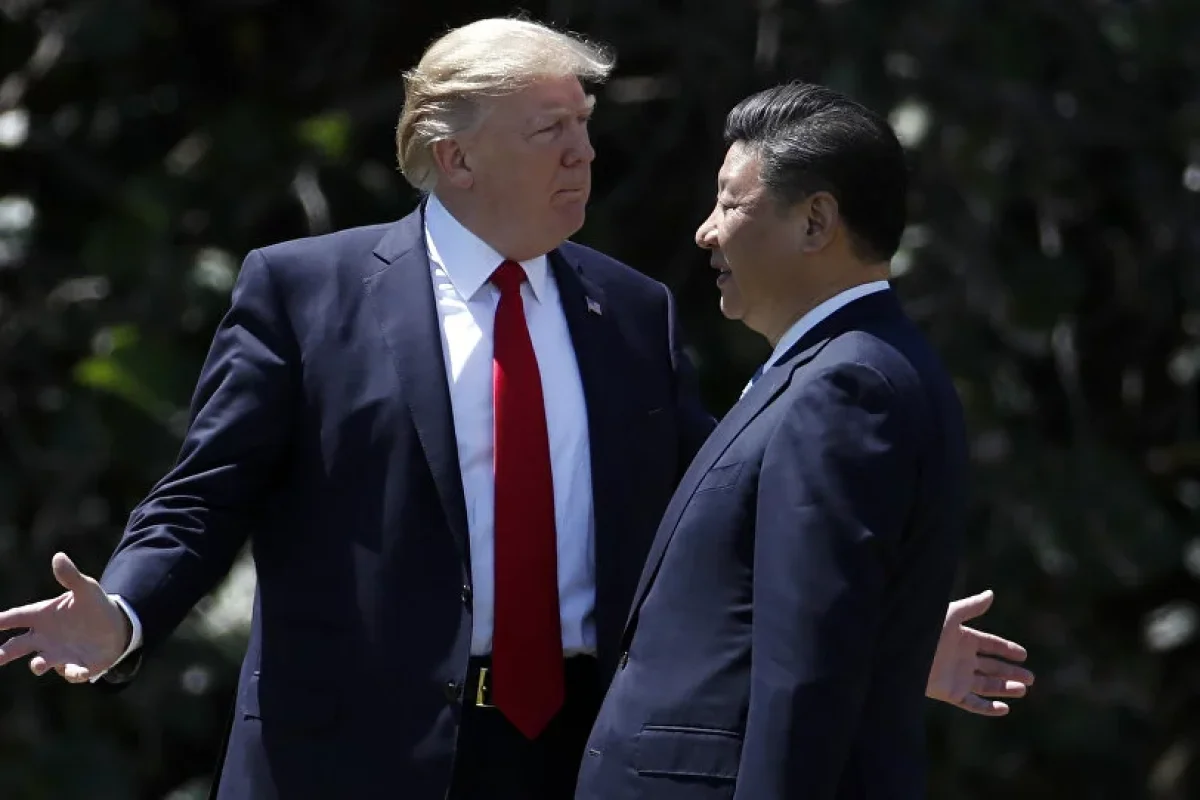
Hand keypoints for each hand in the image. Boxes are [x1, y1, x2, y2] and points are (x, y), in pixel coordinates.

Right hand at [0, 552, 130, 682]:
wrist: (117, 626)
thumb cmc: (93, 605)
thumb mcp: (86, 588)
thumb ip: (70, 576)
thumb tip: (58, 557)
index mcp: (43, 616)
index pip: (16, 616)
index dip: (1, 620)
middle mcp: (45, 638)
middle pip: (18, 646)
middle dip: (4, 653)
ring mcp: (59, 654)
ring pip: (42, 662)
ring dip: (39, 664)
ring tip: (37, 665)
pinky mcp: (78, 666)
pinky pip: (72, 672)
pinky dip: (74, 673)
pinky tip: (79, 672)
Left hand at [926, 589, 1034, 715]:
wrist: (901, 653)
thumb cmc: (924, 630)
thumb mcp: (949, 616)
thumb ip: (971, 607)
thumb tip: (991, 594)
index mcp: (962, 638)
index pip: (990, 644)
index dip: (1006, 649)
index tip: (1023, 654)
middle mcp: (961, 658)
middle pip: (991, 666)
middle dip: (1011, 672)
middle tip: (1032, 678)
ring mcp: (956, 676)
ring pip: (986, 685)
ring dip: (1004, 688)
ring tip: (1023, 689)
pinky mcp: (950, 692)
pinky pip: (972, 702)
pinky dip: (988, 708)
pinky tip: (1005, 708)